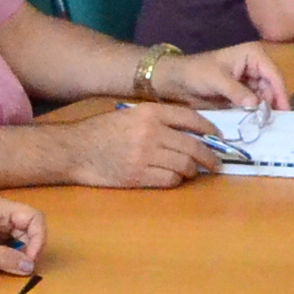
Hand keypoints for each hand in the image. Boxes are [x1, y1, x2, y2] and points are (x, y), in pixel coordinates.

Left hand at [0, 195, 44, 272]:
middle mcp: (0, 214)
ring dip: (21, 254)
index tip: (30, 260)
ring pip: (21, 239)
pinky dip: (10, 257)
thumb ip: (2, 258)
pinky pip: (8, 246)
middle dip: (32, 248)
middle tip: (24, 269)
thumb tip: (30, 267)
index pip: (35, 218)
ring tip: (14, 270)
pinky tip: (5, 267)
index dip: (38, 238)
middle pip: (30, 228)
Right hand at [64, 102, 224, 188]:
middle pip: (193, 146)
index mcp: (149, 113)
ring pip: (184, 165)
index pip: (190, 118)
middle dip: (209, 157)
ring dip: (192, 170)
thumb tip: (190, 132)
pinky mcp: (138, 176)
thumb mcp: (129, 115)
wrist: (75, 150)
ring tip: (191, 171)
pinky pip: (170, 180)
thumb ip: (157, 119)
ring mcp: (145, 156)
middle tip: (216, 163)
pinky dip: (176, 180)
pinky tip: (173, 177)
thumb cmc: (101, 131)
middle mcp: (150, 132)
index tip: (218, 137)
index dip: (208, 128)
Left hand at [155, 44, 289, 110]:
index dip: (280, 93)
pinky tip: (256, 122)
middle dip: (273, 103)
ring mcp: (250, 79)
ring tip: (264, 124)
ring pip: (265, 96)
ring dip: (265, 109)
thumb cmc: (196, 72)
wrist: (177, 80)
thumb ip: (237, 92)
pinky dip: (256, 112)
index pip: (273, 74)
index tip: (285, 112)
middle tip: (272, 122)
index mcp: (253, 55)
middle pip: (272, 86)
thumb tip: (256, 105)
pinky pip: (255, 102)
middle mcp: (256, 65)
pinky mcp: (243, 92)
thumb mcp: (217, 80)